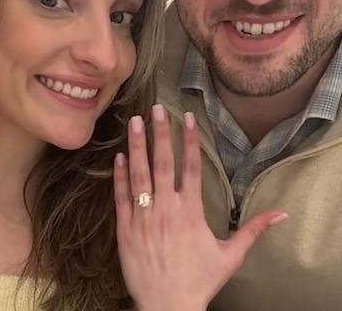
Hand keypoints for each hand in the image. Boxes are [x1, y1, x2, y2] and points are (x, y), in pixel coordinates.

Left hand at [114, 105, 287, 310]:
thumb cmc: (200, 281)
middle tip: (156, 109)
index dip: (190, 140)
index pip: (191, 168)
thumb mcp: (231, 256)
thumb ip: (253, 231)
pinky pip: (121, 196)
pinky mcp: (126, 227)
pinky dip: (119, 175)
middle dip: (160, 133)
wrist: (167, 306)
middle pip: (163, 163)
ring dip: (137, 146)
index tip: (187, 117)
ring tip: (133, 122)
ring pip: (139, 174)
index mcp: (191, 212)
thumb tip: (281, 214)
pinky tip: (119, 156)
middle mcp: (166, 209)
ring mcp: (144, 216)